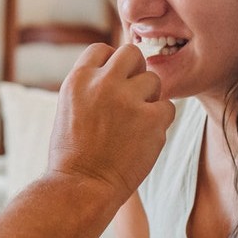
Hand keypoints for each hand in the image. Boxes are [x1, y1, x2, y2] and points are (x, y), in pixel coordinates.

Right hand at [49, 44, 173, 198]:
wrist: (81, 187)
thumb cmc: (72, 154)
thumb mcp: (69, 109)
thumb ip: (90, 86)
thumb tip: (115, 71)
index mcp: (78, 80)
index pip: (102, 49)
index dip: (110, 64)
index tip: (112, 83)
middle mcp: (103, 83)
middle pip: (132, 53)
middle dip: (135, 71)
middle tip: (131, 95)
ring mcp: (129, 100)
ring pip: (153, 80)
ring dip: (149, 99)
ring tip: (134, 123)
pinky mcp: (152, 119)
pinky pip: (167, 107)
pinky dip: (159, 122)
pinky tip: (143, 138)